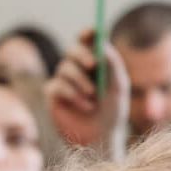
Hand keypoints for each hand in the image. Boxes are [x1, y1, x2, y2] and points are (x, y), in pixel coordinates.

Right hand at [46, 27, 129, 150]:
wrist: (101, 138)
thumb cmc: (113, 112)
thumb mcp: (118, 86)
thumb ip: (112, 64)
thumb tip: (102, 43)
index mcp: (95, 63)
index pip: (88, 41)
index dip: (88, 34)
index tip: (92, 33)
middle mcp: (78, 69)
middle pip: (72, 50)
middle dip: (82, 55)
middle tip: (93, 65)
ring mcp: (64, 81)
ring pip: (64, 68)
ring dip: (80, 81)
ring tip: (93, 97)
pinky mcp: (53, 95)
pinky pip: (57, 85)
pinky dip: (72, 94)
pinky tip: (85, 106)